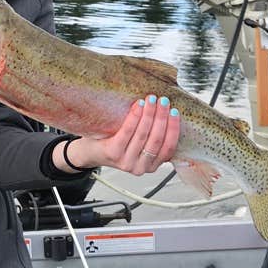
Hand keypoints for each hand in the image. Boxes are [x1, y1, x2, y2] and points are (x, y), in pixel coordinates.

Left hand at [60, 96, 180, 174]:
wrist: (92, 152)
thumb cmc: (118, 145)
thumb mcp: (140, 147)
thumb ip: (154, 138)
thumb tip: (170, 113)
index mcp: (152, 166)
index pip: (168, 148)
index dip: (173, 129)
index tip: (175, 112)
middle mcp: (140, 168)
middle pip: (156, 140)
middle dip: (162, 118)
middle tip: (164, 101)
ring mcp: (126, 162)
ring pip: (143, 135)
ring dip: (149, 114)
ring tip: (152, 99)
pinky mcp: (113, 154)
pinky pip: (127, 132)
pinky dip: (135, 116)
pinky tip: (138, 105)